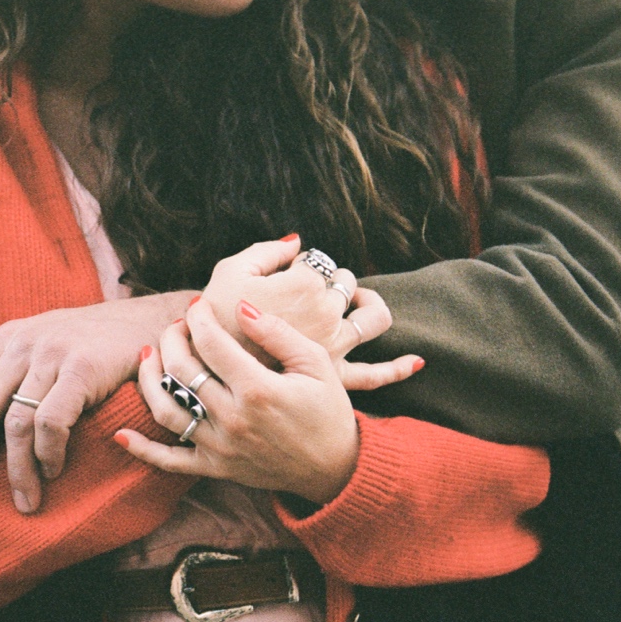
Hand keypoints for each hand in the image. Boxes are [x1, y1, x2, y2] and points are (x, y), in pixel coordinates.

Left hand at [0, 291, 195, 512]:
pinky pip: (52, 422)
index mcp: (7, 338)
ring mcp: (52, 354)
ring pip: (15, 423)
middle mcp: (23, 343)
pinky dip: (48, 453)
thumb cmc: (95, 341)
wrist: (155, 323)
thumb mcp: (38, 339)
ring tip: (25, 499)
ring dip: (16, 470)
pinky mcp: (83, 369)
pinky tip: (55, 469)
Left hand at [116, 297, 414, 503]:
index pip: (211, 342)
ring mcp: (220, 446)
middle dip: (172, 339)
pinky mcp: (215, 468)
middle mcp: (233, 418)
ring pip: (166, 410)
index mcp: (258, 389)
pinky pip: (170, 462)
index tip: (198, 304)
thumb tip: (240, 305)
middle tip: (176, 325)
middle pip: (182, 370)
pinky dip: (143, 451)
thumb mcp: (316, 364)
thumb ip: (277, 334)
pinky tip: (120, 434)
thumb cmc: (329, 410)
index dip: (198, 317)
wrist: (336, 467)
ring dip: (149, 379)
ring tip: (148, 354)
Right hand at [201, 236, 420, 388]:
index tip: (271, 283)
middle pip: (344, 284)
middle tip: (302, 293)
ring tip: (356, 303)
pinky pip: (374, 376)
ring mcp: (335, 347)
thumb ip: (265, 251)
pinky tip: (416, 361)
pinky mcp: (334, 377)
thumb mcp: (228, 272)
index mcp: (304, 284)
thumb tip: (296, 243)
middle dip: (327, 281)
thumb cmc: (212, 319)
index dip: (291, 268)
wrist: (205, 373)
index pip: (313, 262)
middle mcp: (327, 314)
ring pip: (372, 318)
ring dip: (369, 304)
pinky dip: (397, 369)